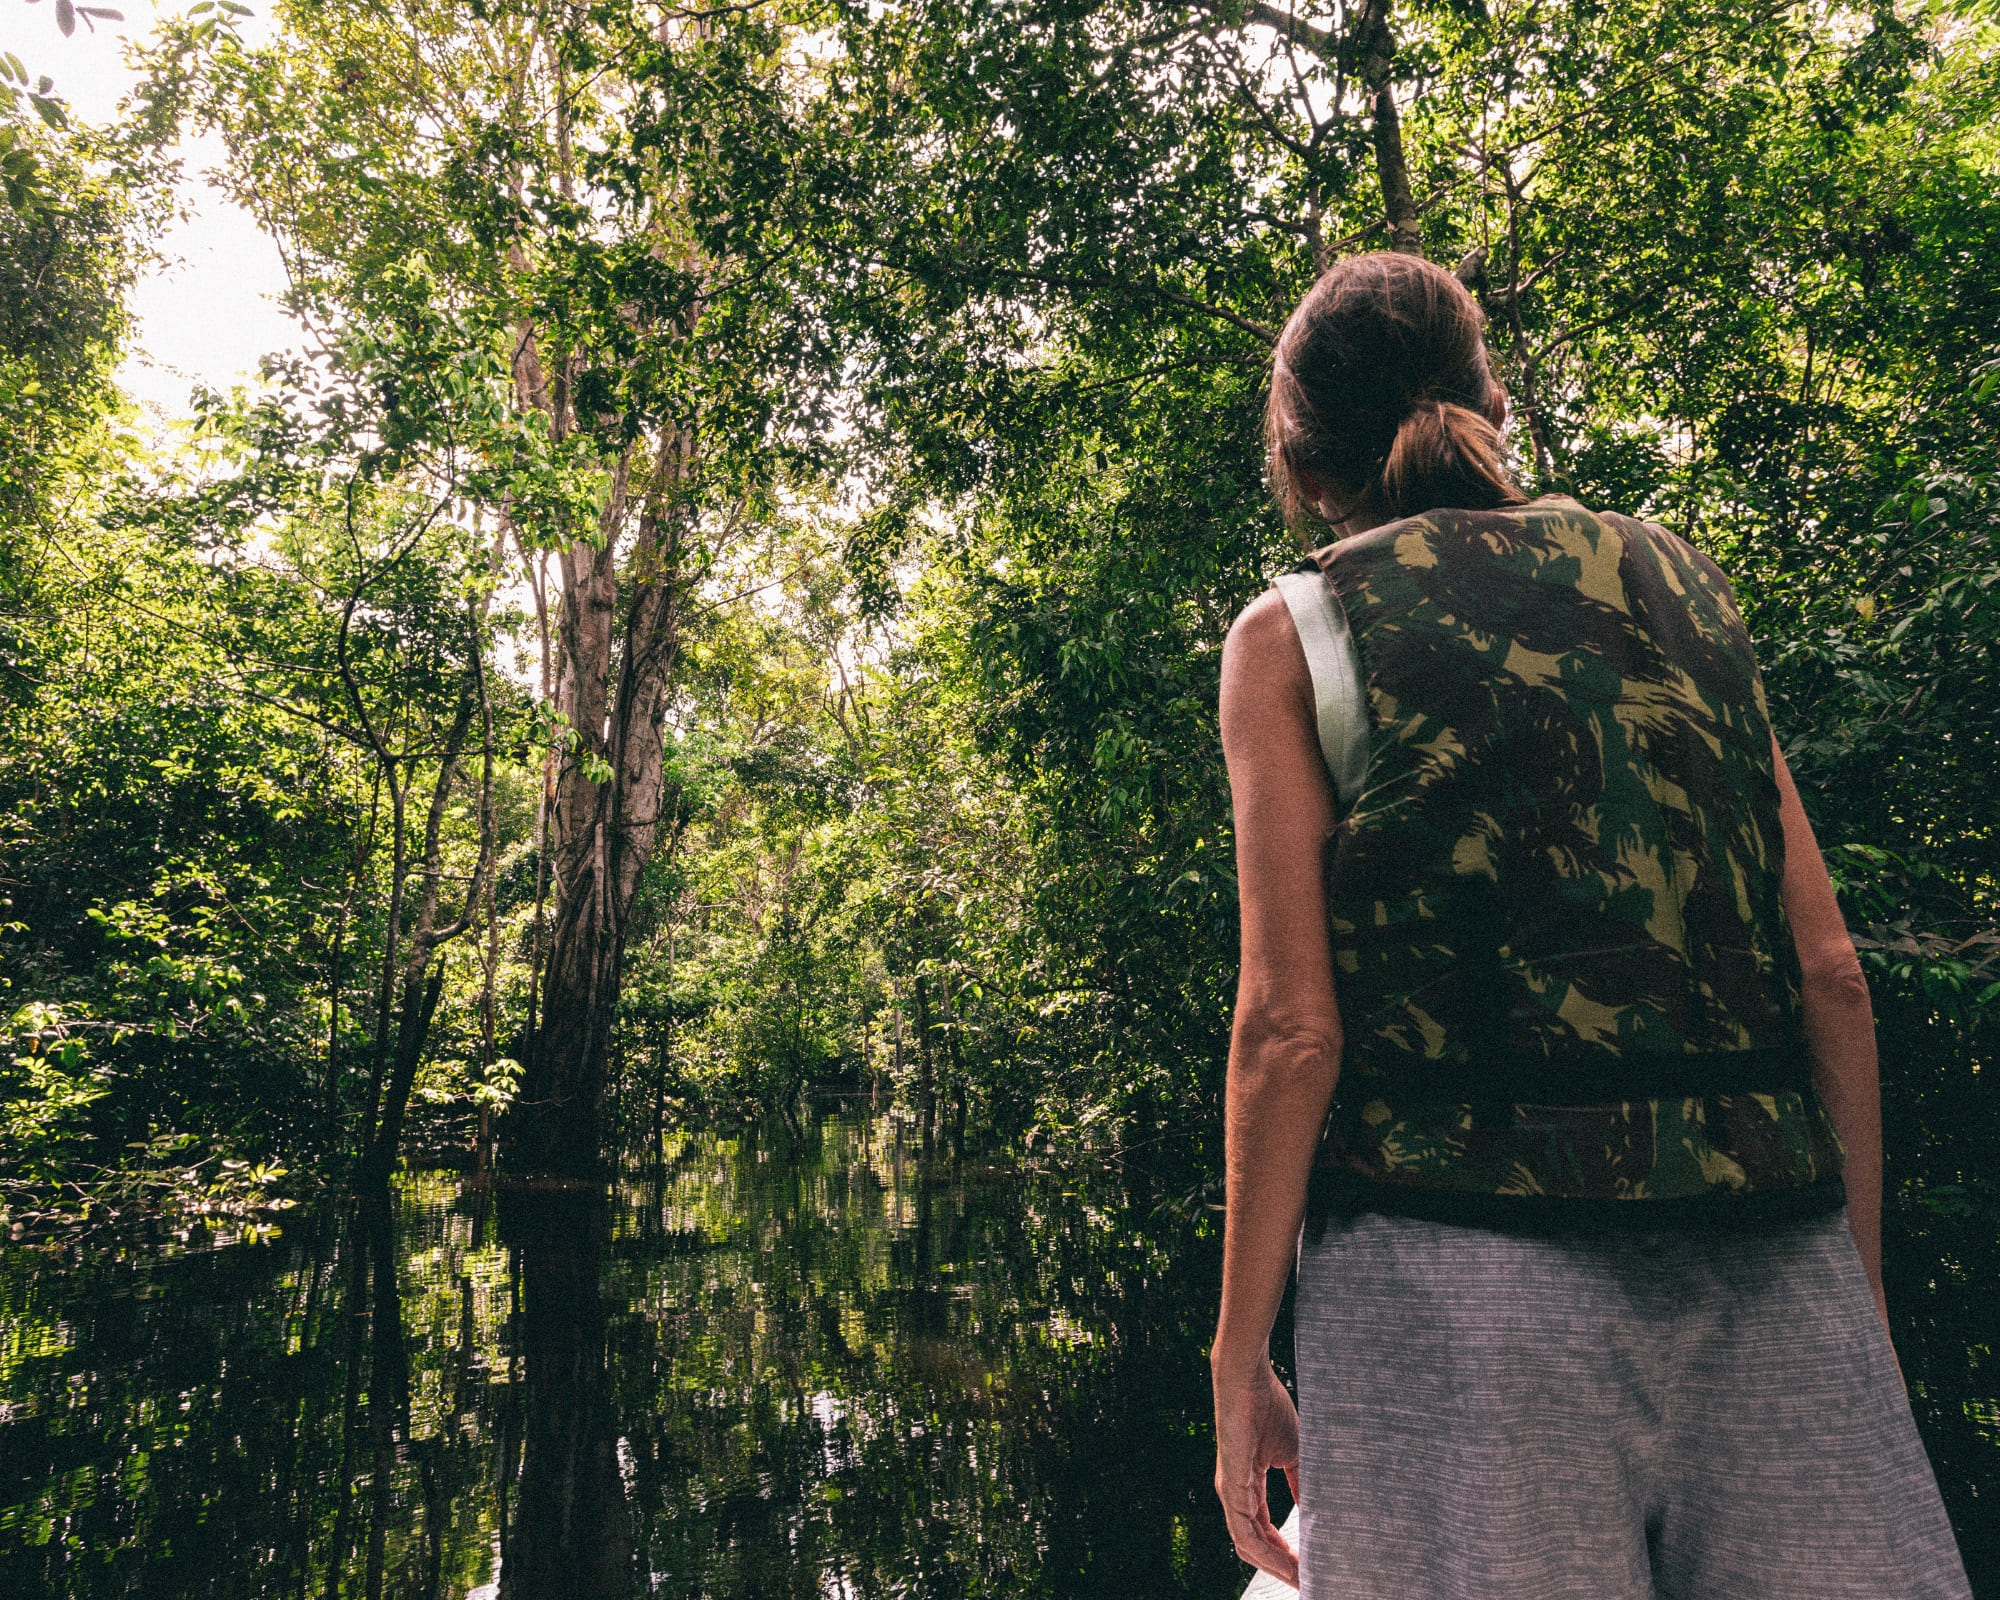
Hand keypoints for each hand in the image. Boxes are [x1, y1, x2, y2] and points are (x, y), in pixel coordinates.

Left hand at [1212, 1356, 1300, 1585]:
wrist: (1248, 1378)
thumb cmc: (1267, 1407)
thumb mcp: (1293, 1453)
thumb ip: (1301, 1484)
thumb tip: (1316, 1511)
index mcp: (1247, 1486)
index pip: (1263, 1531)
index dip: (1284, 1554)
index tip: (1310, 1568)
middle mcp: (1234, 1494)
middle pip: (1254, 1545)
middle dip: (1280, 1568)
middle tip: (1309, 1582)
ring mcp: (1230, 1492)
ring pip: (1248, 1544)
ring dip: (1275, 1566)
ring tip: (1302, 1579)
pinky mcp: (1230, 1486)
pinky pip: (1245, 1530)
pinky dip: (1267, 1551)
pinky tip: (1288, 1563)